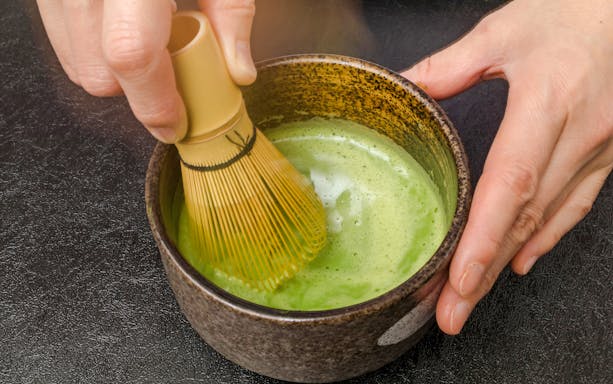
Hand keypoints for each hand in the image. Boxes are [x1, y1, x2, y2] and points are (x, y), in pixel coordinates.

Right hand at [36, 0, 255, 142]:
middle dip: (138, 90)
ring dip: (116, 71)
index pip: (132, 54)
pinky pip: (63, 36)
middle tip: (173, 70)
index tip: (175, 124)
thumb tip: (239, 72)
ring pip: (75, 61)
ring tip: (151, 36)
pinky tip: (125, 22)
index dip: (155, 102)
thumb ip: (231, 12)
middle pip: (98, 72)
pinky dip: (95, 46)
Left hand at [402, 0, 612, 334]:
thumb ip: (450, 65)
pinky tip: (522, 260)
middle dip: (483, 273)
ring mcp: (599, 148)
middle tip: (449, 314)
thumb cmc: (575, 11)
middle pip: (523, 217)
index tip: (455, 281)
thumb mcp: (505, 31)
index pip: (509, 185)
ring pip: (547, 220)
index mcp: (547, 103)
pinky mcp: (607, 152)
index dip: (483, 239)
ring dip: (507, 263)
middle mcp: (578, 135)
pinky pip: (575, 205)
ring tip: (471, 298)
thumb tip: (405, 87)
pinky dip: (546, 237)